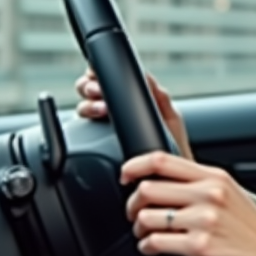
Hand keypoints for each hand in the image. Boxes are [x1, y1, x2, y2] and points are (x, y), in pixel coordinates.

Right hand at [74, 67, 193, 159]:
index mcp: (130, 103)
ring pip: (83, 108)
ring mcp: (102, 130)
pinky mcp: (96, 146)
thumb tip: (147, 76)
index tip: (100, 74)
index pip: (107, 81)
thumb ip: (160, 98)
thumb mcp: (170, 120)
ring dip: (88, 103)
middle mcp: (113, 114)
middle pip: (89, 92)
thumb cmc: (174, 152)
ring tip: (101, 108)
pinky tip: (94, 118)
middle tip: (98, 91)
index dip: (99, 74)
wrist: (168, 181)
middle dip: (89, 86)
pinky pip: (81, 129)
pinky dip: (83, 119)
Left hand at [121, 152, 255, 255]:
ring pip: (147, 217)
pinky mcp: (199, 246)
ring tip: (147, 233)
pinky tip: (154, 248)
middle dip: (133, 204)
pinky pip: (155, 242)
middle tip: (136, 214)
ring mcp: (204, 220)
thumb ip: (198, 182)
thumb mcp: (229, 192)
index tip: (125, 175)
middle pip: (147, 189)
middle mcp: (209, 194)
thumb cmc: (249, 228)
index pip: (162, 160)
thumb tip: (161, 177)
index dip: (134, 165)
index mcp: (214, 177)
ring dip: (139, 228)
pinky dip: (147, 246)